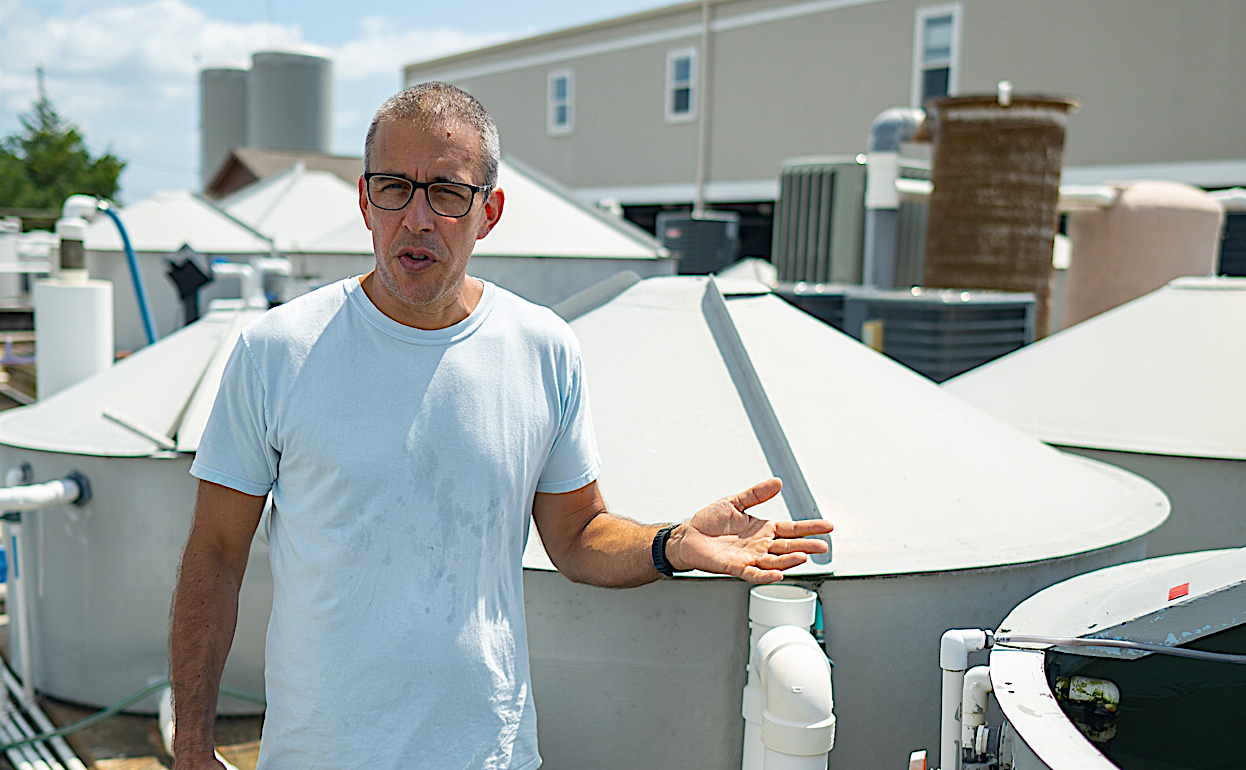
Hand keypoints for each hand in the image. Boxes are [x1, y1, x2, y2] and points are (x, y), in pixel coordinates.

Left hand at [668, 478, 832, 582]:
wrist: (688, 535)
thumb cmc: (710, 521)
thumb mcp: (734, 502)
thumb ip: (756, 494)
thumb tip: (777, 482)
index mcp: (763, 529)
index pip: (792, 529)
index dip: (810, 528)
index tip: (828, 526)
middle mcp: (760, 545)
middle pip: (789, 547)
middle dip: (807, 547)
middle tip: (824, 547)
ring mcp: (750, 557)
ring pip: (775, 562)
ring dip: (790, 561)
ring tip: (805, 557)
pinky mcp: (736, 567)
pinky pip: (754, 573)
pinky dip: (766, 575)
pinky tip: (779, 574)